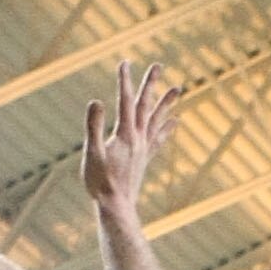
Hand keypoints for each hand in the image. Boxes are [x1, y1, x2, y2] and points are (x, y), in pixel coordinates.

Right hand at [80, 61, 181, 214]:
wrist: (116, 207)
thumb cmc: (100, 183)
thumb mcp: (92, 153)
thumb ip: (93, 127)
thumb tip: (96, 102)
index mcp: (125, 135)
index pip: (125, 101)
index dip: (125, 81)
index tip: (125, 62)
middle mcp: (138, 139)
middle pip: (146, 106)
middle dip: (151, 84)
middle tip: (158, 64)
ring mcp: (143, 148)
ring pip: (157, 120)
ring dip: (166, 103)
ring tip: (178, 89)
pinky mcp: (144, 158)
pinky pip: (158, 139)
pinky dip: (166, 128)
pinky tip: (175, 121)